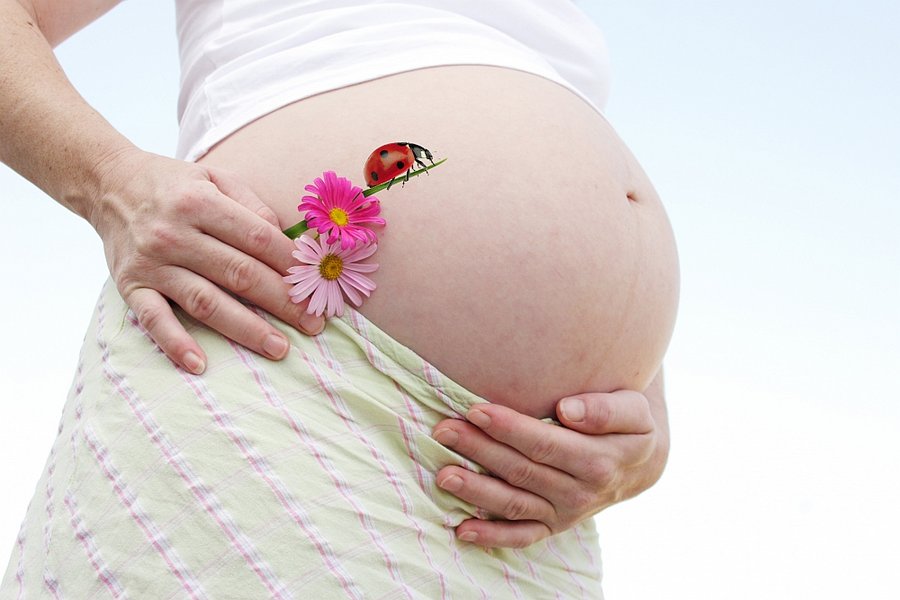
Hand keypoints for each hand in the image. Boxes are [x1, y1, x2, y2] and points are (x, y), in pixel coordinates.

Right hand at [89, 149, 323, 372]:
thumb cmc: (175, 184)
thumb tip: (289, 243)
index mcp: (201, 203)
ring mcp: (152, 264)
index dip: (292, 264)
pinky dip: (175, 343)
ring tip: (279, 348)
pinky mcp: (131, 286)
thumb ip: (253, 206)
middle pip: (240, 274)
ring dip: (246, 328)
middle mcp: (174, 234)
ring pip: (206, 302)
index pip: (257, 238)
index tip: (318, 285)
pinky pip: (154, 320)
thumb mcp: (216, 178)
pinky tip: (200, 364)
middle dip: (282, 301)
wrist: (107, 183)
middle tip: (314, 324)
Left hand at [432, 387, 667, 547]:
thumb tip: (568, 410)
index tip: (476, 409)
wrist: (638, 466)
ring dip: (475, 491)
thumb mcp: (634, 411)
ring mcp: (563, 514)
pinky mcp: (552, 527)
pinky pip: (520, 536)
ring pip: (513, 504)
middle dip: (479, 450)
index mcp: (598, 461)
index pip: (545, 444)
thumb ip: (605, 410)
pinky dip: (491, 536)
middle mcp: (579, 493)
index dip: (509, 428)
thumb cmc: (629, 427)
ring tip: (443, 474)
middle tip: (443, 430)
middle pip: (520, 471)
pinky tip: (461, 530)